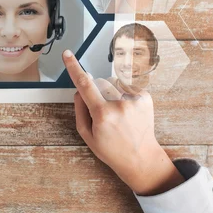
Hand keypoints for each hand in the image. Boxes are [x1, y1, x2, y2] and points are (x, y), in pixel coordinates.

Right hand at [62, 50, 184, 195]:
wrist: (141, 158)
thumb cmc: (112, 149)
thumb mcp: (87, 134)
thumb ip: (79, 109)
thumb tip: (80, 89)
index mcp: (103, 114)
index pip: (84, 84)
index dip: (74, 67)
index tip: (67, 54)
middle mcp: (120, 104)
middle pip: (98, 83)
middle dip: (96, 92)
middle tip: (103, 112)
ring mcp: (134, 100)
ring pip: (112, 83)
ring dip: (111, 92)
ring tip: (117, 113)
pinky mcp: (145, 97)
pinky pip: (126, 86)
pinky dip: (123, 95)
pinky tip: (127, 111)